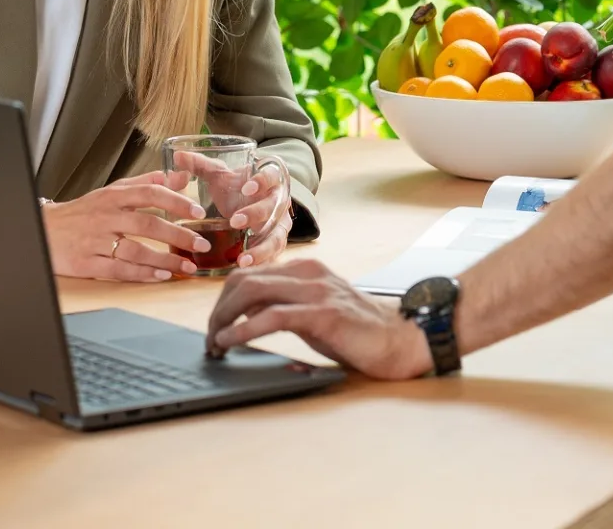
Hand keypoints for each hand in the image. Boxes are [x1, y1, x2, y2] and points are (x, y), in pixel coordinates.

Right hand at [43, 171, 209, 281]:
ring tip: (187, 266)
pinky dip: (142, 274)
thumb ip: (147, 183)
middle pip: (147, 224)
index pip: (150, 193)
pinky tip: (160, 276)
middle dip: (178, 235)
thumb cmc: (83, 212)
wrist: (43, 230)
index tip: (198, 211)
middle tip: (201, 244)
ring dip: (165, 260)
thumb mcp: (112, 191)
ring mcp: (95, 241)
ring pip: (136, 250)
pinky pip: (119, 270)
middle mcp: (106, 216)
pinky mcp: (86, 263)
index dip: (176, 202)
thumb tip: (181, 175)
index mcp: (114, 196)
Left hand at [168, 149, 293, 267]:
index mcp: (270, 180)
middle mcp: (280, 202)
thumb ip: (200, 166)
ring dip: (261, 249)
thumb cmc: (237, 187)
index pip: (272, 176)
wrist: (255, 202)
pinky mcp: (276, 244)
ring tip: (242, 260)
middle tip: (236, 221)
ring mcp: (280, 225)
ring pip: (277, 237)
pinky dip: (260, 264)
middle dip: (256, 214)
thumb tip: (177, 155)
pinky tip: (244, 270)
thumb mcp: (221, 175)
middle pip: (275, 208)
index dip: (262, 181)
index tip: (246, 187)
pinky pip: (272, 256)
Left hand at [205, 256, 431, 379]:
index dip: (224, 300)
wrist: (403, 338)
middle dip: (217, 309)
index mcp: (305, 270)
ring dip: (223, 319)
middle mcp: (308, 273)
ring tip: (214, 343)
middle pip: (243, 279)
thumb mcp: (316, 314)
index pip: (250, 274)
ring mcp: (316, 290)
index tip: (214, 327)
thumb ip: (286, 308)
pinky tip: (230, 343)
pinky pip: (271, 316)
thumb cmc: (360, 333)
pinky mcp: (323, 313)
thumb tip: (246, 320)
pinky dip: (242, 330)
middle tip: (209, 338)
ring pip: (251, 291)